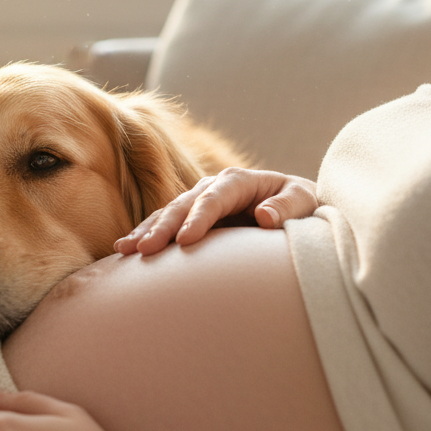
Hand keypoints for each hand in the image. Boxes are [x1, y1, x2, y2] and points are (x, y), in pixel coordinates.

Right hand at [115, 168, 318, 255]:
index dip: (199, 218)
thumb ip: (288, 207)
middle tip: (145, 249)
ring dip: (146, 230)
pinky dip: (145, 233)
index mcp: (240, 181)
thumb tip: (265, 216)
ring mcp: (198, 200)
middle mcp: (213, 186)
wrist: (293, 206)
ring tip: (125, 249)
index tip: (186, 240)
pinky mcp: (190, 216)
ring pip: (167, 213)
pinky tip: (125, 249)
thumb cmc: (302, 206)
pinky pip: (163, 223)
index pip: (214, 198)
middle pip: (183, 205)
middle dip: (163, 227)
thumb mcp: (305, 203)